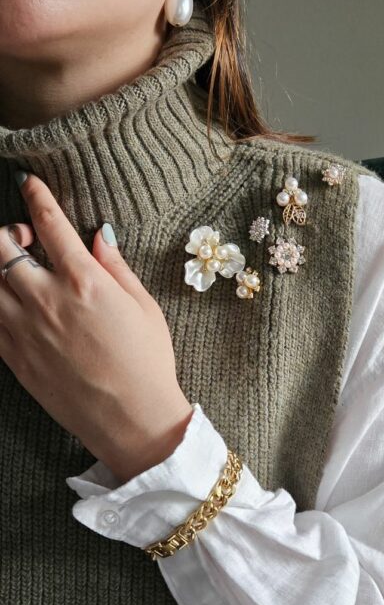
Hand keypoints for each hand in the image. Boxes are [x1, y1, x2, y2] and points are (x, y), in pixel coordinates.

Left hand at [0, 172, 193, 483]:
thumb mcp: (144, 307)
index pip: (49, 224)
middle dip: (7, 231)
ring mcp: (24, 329)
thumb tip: (98, 234)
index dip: (36, 196)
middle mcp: (47, 300)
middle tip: (25, 238)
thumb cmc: (148, 364)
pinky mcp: (13, 356)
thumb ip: (116, 267)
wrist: (132, 420)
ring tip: (16, 270)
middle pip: (0, 245)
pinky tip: (10, 302)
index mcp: (85, 282)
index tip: (29, 183)